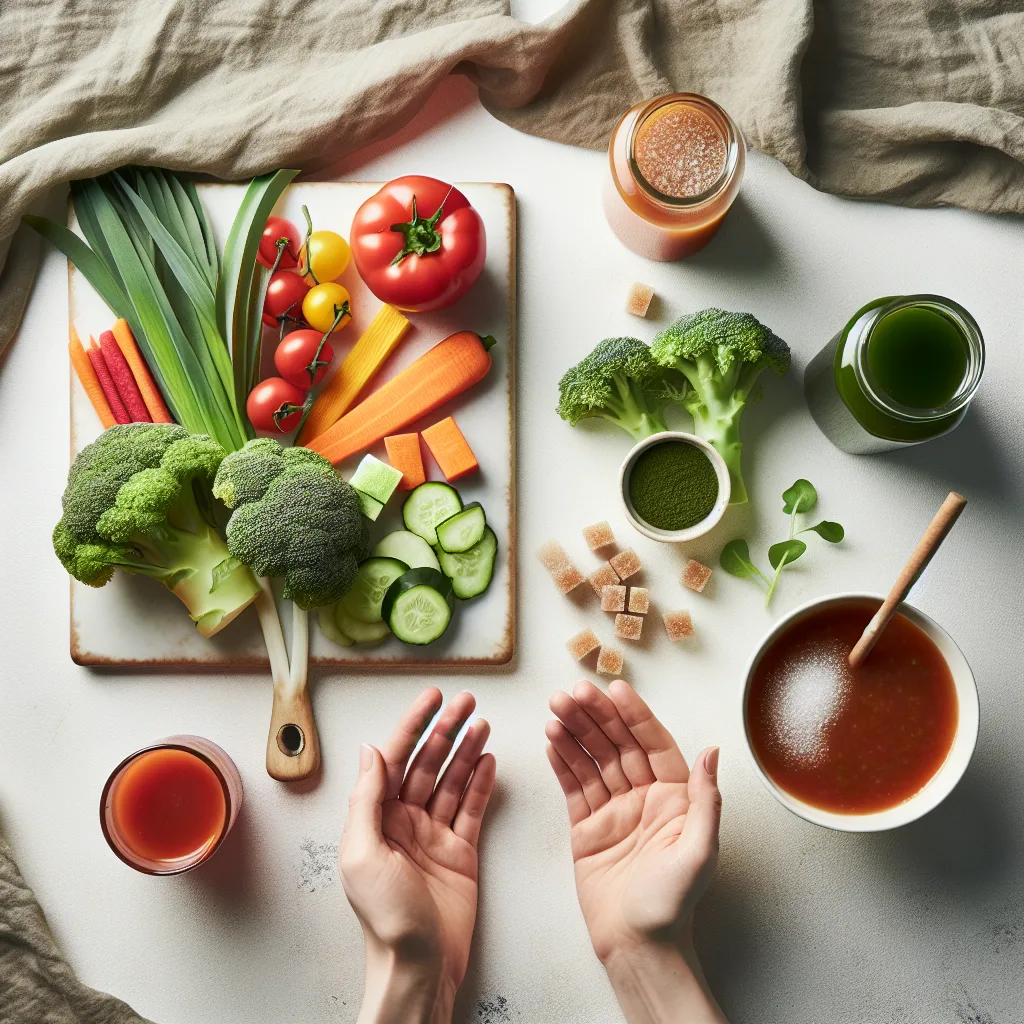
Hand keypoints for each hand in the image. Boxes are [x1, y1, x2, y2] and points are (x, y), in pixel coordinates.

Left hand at [341, 688, 495, 1023]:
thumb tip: (370, 751)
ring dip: (466, 750)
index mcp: (376, 819)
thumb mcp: (362, 854)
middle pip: (427, 763)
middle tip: (466, 702)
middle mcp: (404, 821)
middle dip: (446, 730)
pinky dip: (481, 782)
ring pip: (452, 780)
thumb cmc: (386, 920)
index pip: (394, 759)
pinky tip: (489, 760)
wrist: (421, 966)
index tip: (431, 699)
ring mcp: (434, 835)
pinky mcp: (461, 851)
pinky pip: (472, 807)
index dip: (412, 725)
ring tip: (482, 723)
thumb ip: (366, 799)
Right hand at [546, 679, 725, 1023]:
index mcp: (673, 797)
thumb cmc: (672, 907)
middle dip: (596, 716)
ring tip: (556, 708)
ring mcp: (613, 810)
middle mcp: (643, 797)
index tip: (615, 690)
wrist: (637, 947)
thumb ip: (705, 800)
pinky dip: (562, 761)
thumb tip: (712, 751)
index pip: (652, 744)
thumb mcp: (699, 852)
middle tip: (573, 693)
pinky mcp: (586, 826)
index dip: (633, 716)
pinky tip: (552, 739)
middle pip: (617, 745)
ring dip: (574, 731)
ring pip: (592, 759)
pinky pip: (573, 785)